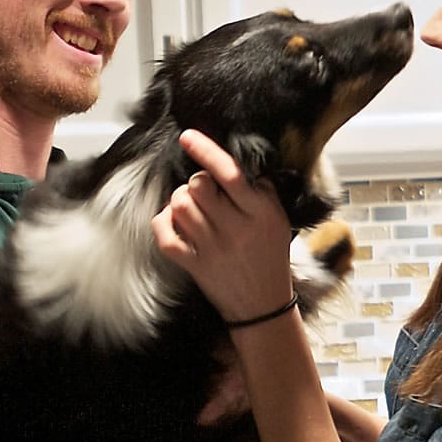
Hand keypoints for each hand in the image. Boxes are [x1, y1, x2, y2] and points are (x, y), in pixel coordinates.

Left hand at [152, 130, 295, 324]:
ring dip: (181, 201)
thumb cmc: (271, 257)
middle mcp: (236, 229)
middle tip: (206, 192)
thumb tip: (237, 163)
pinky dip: (163, 223)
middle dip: (197, 182)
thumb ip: (262, 191)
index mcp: (260, 214)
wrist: (264, 305)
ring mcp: (212, 249)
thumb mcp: (278, 220)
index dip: (205, 151)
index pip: (229, 174)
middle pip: (198, 186)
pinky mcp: (194, 266)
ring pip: (179, 206)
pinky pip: (165, 235)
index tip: (188, 136)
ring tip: (194, 209)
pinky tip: (174, 222)